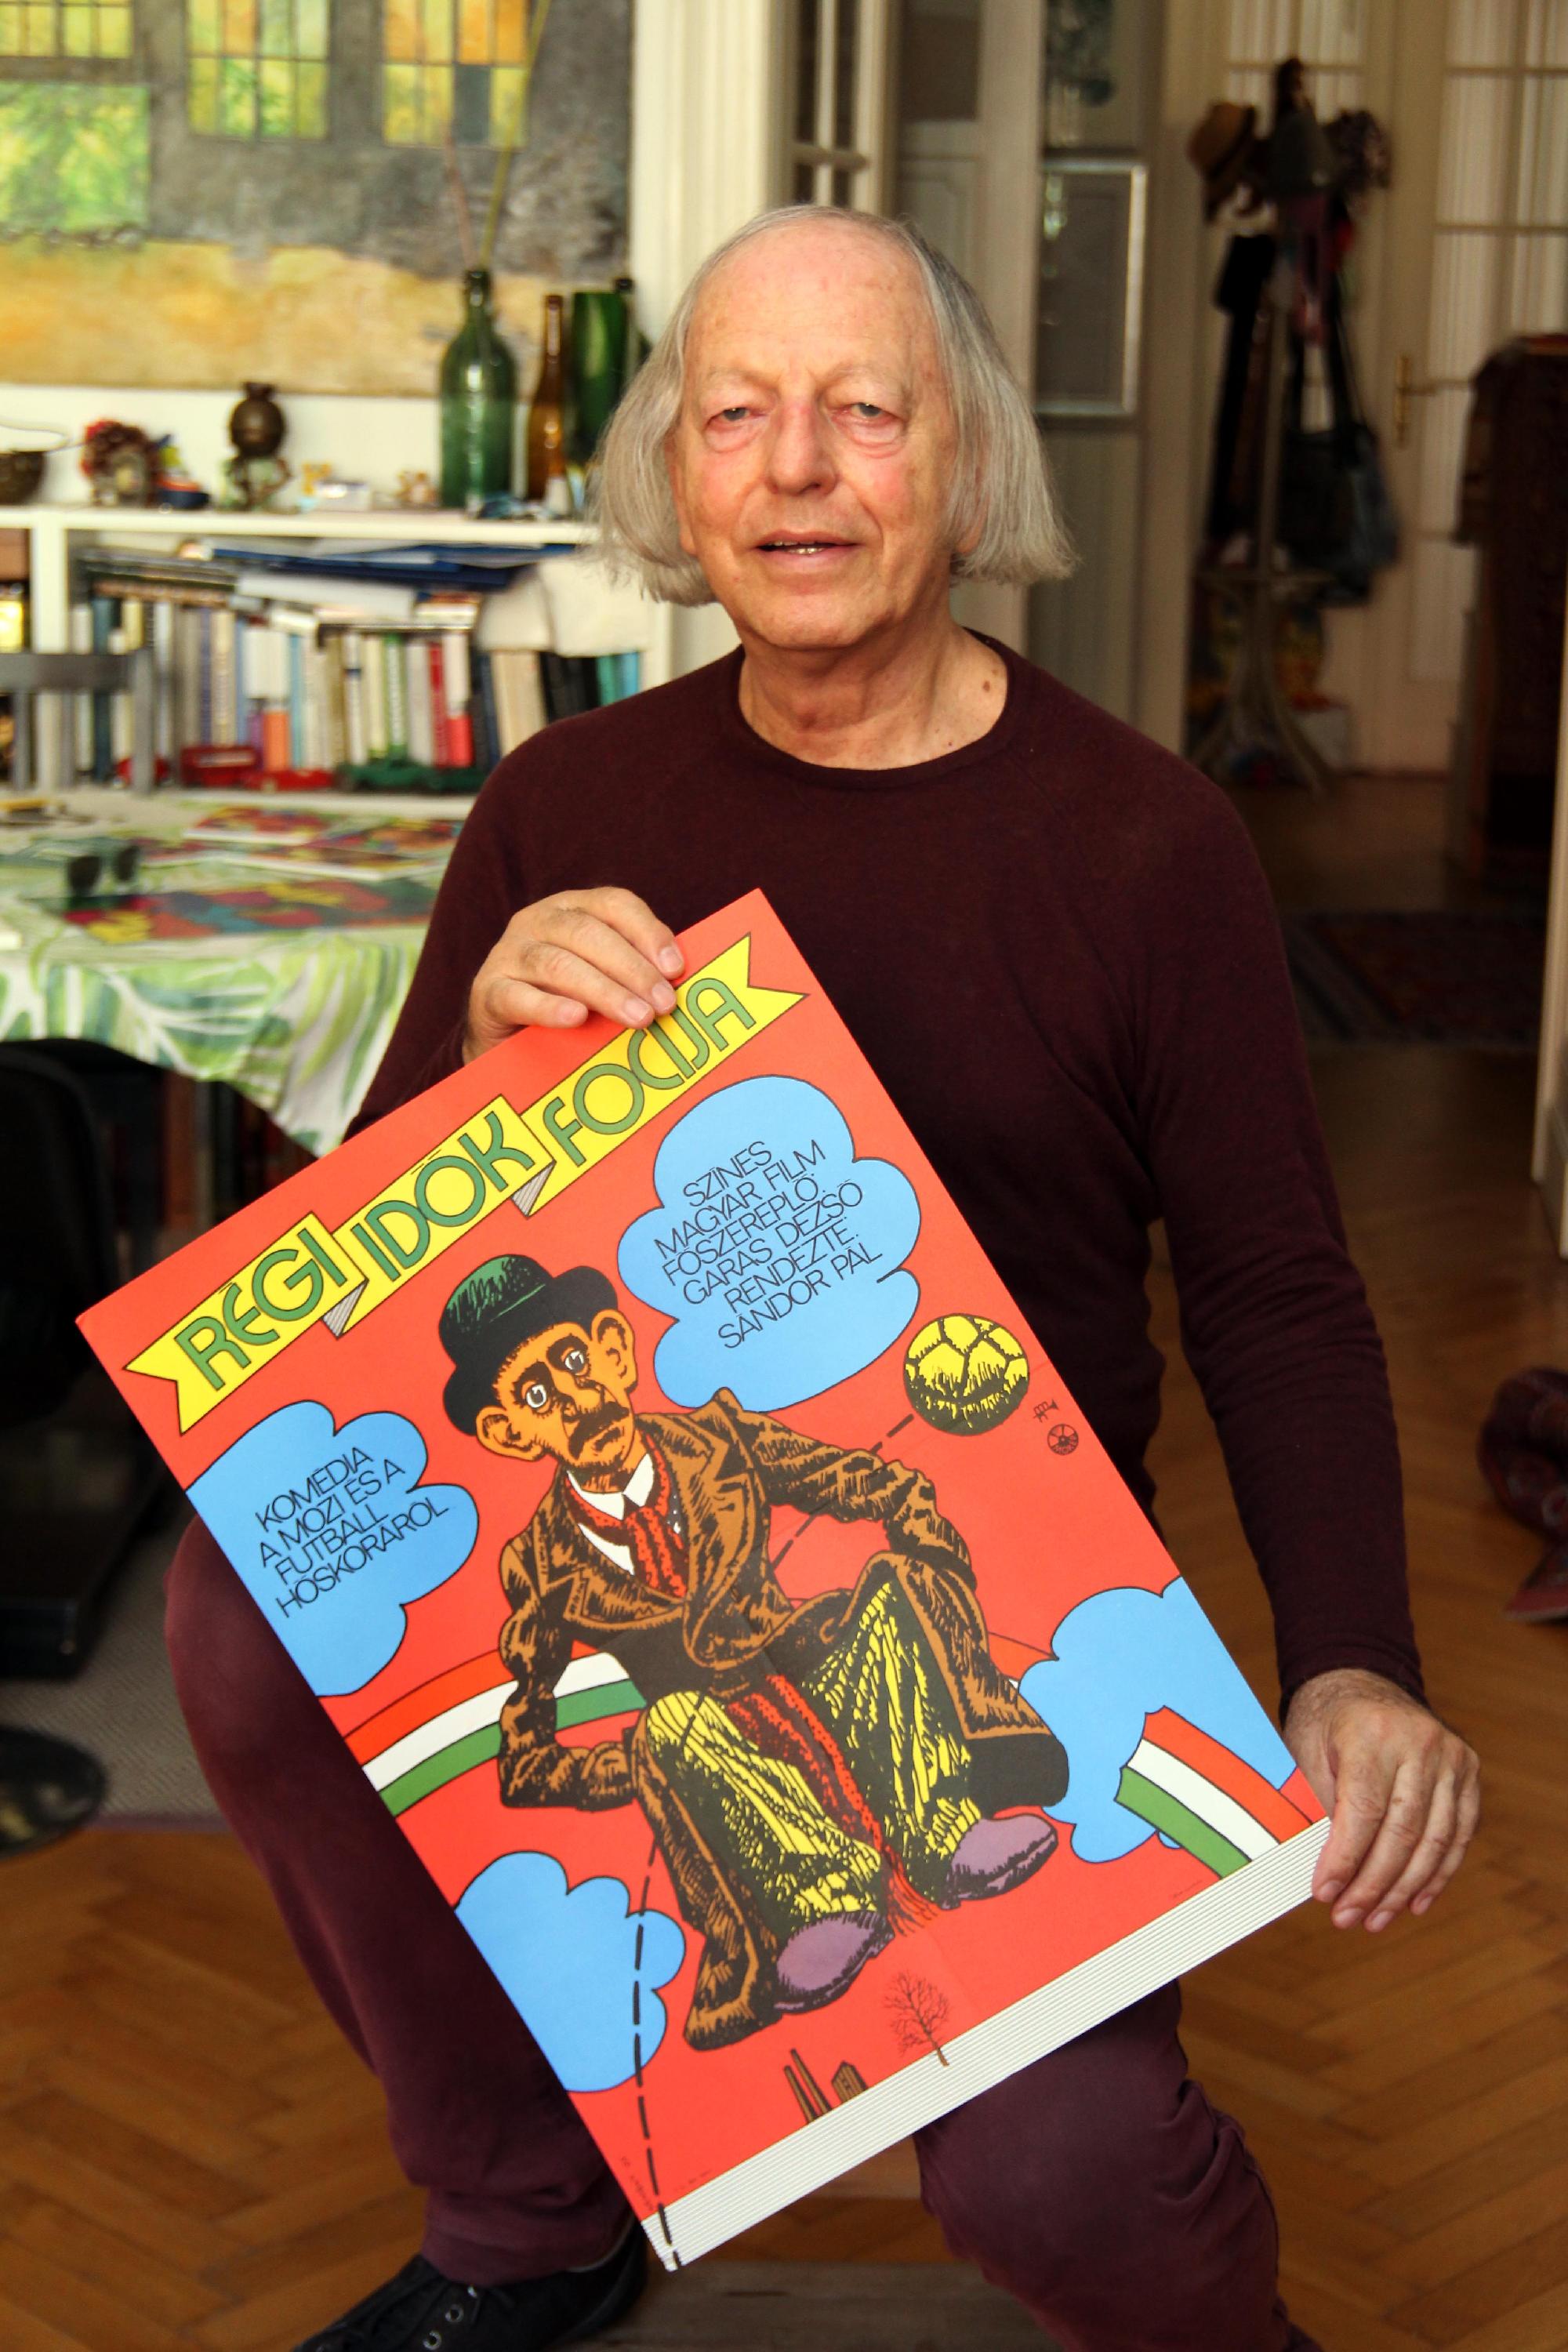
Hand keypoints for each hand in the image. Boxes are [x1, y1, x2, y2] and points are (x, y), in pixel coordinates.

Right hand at [464, 887, 683, 1060]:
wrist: (506, 1041)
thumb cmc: (566, 1003)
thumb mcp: (603, 979)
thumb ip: (633, 972)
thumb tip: (678, 985)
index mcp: (571, 908)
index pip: (614, 904)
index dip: (648, 932)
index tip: (675, 969)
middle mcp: (538, 921)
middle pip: (588, 933)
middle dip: (632, 969)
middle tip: (662, 1004)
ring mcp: (508, 953)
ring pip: (558, 963)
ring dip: (603, 991)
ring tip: (637, 1017)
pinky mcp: (488, 991)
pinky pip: (518, 996)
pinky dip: (549, 1007)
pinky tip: (577, 1018)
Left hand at [1284, 1668, 1478, 1932]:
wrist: (1360, 1680)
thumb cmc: (1325, 1722)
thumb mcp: (1305, 1751)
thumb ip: (1319, 1805)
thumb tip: (1327, 1874)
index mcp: (1371, 1732)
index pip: (1363, 1811)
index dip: (1345, 1860)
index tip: (1324, 1894)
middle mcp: (1419, 1742)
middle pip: (1401, 1832)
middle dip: (1373, 1885)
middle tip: (1347, 1918)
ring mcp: (1450, 1756)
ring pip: (1433, 1840)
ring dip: (1403, 1889)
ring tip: (1376, 1919)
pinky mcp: (1468, 1771)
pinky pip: (1458, 1833)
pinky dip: (1438, 1873)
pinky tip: (1414, 1902)